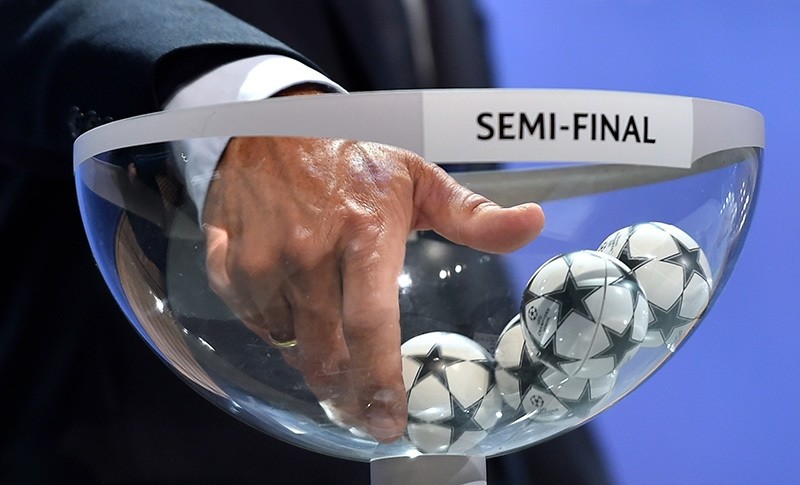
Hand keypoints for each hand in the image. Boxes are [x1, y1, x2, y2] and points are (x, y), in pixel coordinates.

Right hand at [203, 132, 543, 442]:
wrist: (274, 124)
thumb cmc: (355, 156)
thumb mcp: (420, 179)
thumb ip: (475, 214)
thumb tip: (534, 224)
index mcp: (364, 235)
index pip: (372, 326)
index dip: (380, 383)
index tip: (391, 423)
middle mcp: (309, 253)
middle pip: (325, 352)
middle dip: (344, 394)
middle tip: (360, 412)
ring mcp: (263, 259)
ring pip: (287, 342)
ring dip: (310, 352)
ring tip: (329, 334)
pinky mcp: (227, 260)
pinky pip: (250, 319)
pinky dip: (273, 325)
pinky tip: (290, 308)